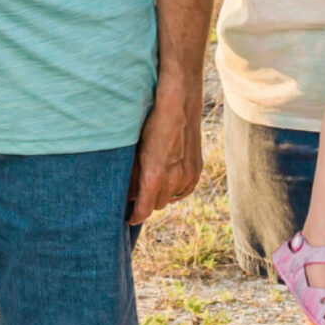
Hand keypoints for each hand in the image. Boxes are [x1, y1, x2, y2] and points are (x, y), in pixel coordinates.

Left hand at [126, 91, 202, 223]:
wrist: (178, 106)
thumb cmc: (151, 125)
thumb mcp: (135, 150)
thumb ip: (132, 175)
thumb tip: (127, 193)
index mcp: (155, 176)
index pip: (144, 209)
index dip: (135, 216)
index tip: (128, 218)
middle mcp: (174, 180)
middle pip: (157, 205)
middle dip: (146, 201)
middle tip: (136, 193)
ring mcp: (188, 176)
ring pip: (171, 199)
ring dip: (161, 195)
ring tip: (152, 183)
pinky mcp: (196, 170)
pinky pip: (184, 190)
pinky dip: (175, 189)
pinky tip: (168, 179)